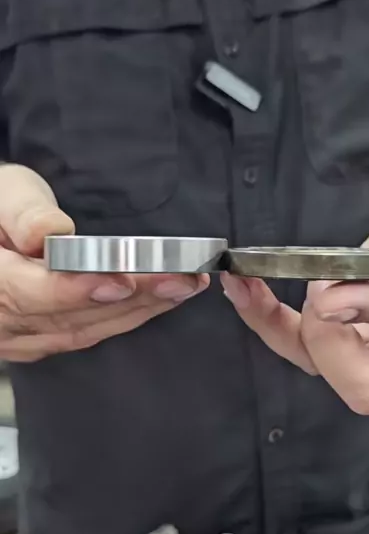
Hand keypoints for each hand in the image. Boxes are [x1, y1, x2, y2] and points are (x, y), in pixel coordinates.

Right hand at [0, 165, 207, 360]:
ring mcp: (19, 338)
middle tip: (181, 279)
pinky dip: (126, 317)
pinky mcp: (39, 341)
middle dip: (132, 300)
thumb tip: (48, 234)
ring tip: (185, 286)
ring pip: (83, 331)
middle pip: (68, 318)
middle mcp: (1, 322)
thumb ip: (23, 212)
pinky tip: (160, 301)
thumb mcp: (2, 192)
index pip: (28, 294)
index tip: (122, 282)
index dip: (75, 291)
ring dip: (139, 310)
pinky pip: (85, 335)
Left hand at [221, 173, 368, 414]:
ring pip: (319, 364)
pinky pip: (300, 342)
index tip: (331, 292)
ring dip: (275, 328)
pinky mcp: (341, 335)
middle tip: (316, 287)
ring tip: (243, 284)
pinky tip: (243, 286)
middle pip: (364, 382)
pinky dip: (267, 318)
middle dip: (325, 341)